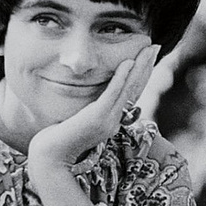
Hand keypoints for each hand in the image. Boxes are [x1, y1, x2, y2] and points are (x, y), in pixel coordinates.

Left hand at [28, 44, 160, 167]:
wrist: (51, 159)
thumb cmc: (59, 139)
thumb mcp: (80, 120)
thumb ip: (90, 109)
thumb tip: (94, 94)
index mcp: (113, 120)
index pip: (132, 93)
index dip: (141, 74)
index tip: (147, 56)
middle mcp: (115, 120)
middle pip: (136, 89)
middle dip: (146, 66)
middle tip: (154, 47)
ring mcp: (108, 120)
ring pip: (129, 89)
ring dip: (140, 67)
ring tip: (148, 50)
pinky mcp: (97, 118)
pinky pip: (112, 94)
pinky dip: (121, 78)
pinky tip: (127, 62)